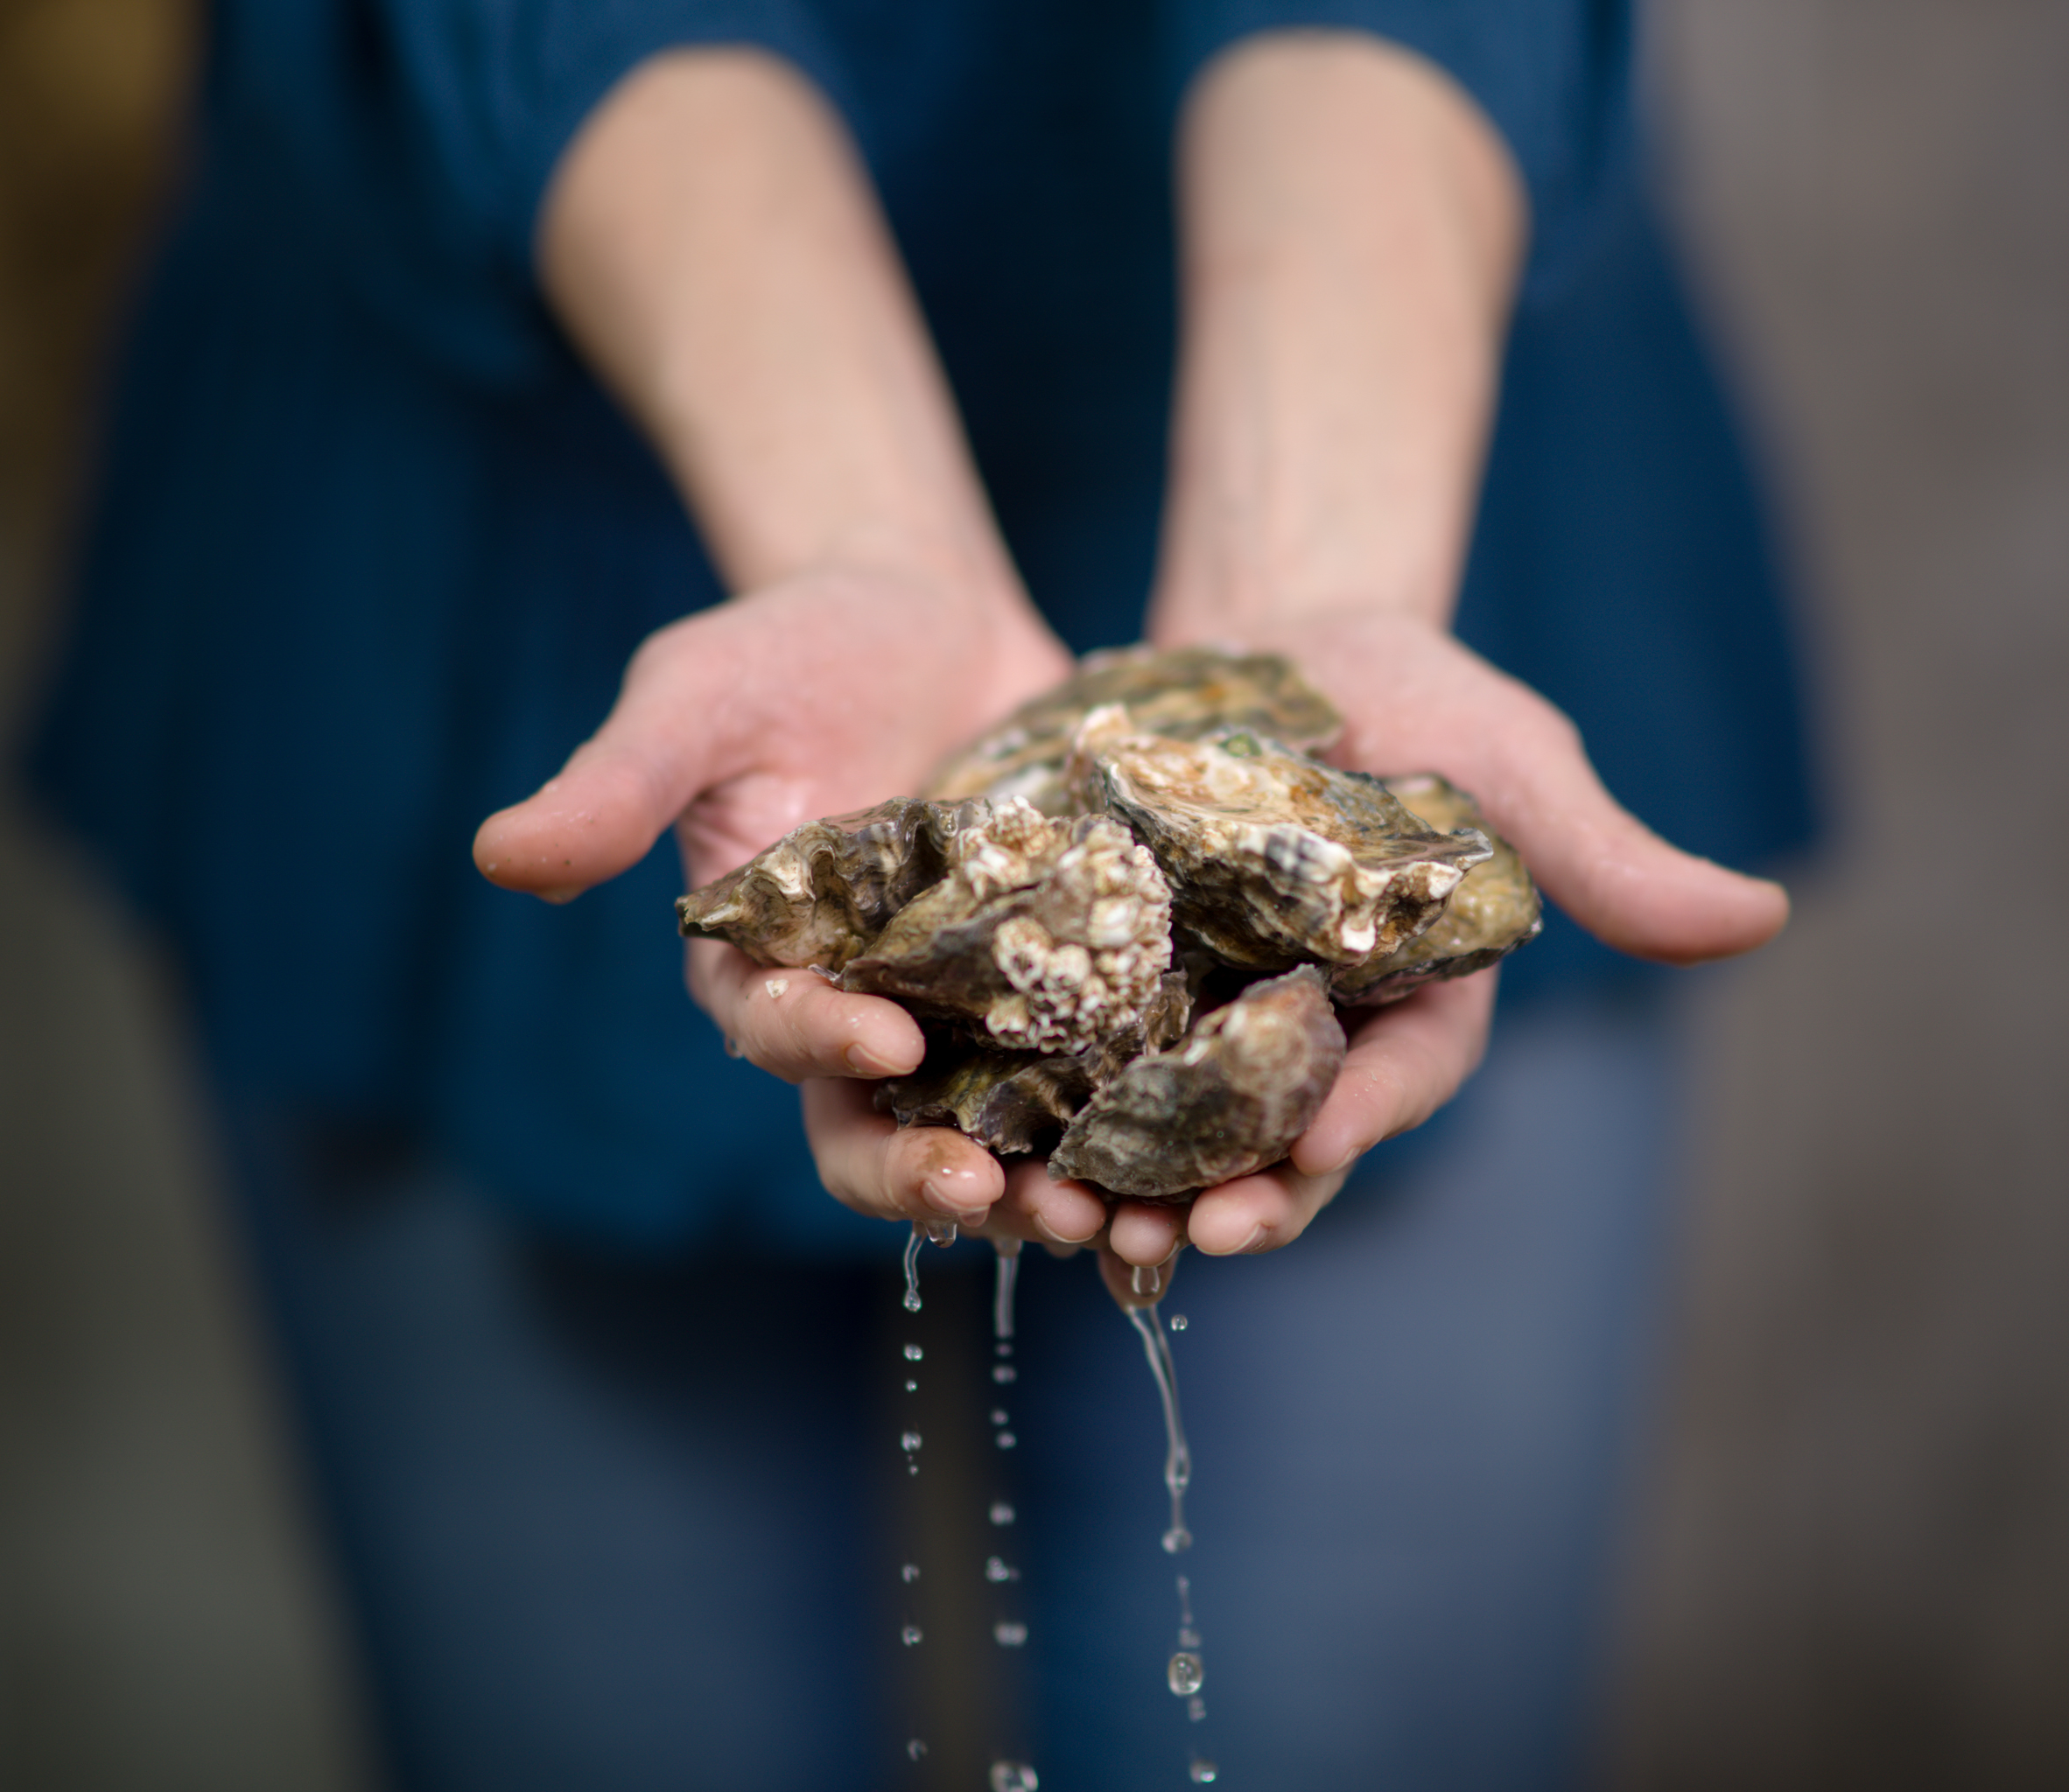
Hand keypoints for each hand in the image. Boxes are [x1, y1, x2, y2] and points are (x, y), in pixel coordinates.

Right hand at [474, 566, 1101, 1237]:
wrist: (924, 614)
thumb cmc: (792, 651)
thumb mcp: (700, 698)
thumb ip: (618, 783)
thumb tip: (500, 858)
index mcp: (763, 966)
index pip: (778, 1034)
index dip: (819, 1045)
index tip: (879, 1034)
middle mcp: (858, 1012)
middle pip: (876, 1128)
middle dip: (924, 1170)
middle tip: (989, 1190)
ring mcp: (966, 1011)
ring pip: (989, 1132)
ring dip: (1034, 1185)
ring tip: (1103, 1213)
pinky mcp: (1062, 987)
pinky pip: (1090, 1076)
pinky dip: (1126, 1119)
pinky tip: (1187, 1150)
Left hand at [1092, 607, 1788, 1286]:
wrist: (1257, 636)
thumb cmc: (1407, 691)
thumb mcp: (1506, 757)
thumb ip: (1601, 851)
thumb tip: (1762, 918)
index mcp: (1411, 1002)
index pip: (1398, 1081)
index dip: (1359, 1119)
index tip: (1311, 1149)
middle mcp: (1303, 1032)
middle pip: (1273, 1142)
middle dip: (1236, 1195)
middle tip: (1185, 1240)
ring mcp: (1194, 1014)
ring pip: (1161, 1129)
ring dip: (1120, 1185)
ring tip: (1070, 1222)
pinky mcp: (1097, 980)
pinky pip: (1063, 1062)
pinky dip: (1030, 1108)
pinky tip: (984, 1140)